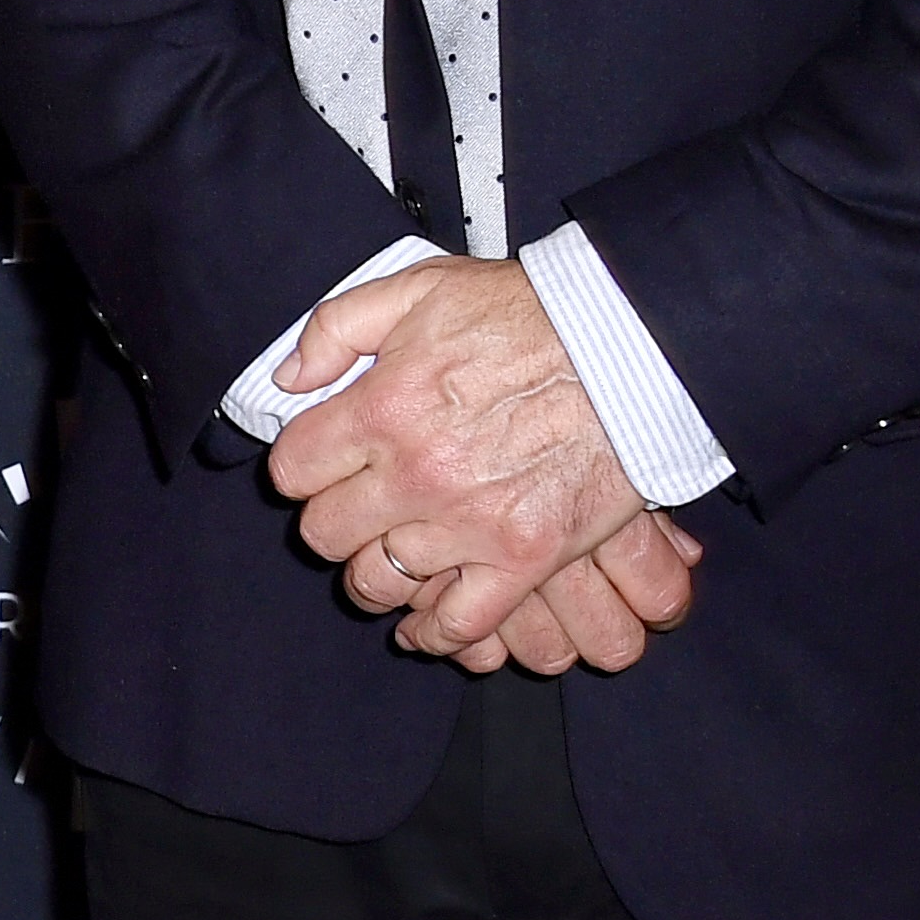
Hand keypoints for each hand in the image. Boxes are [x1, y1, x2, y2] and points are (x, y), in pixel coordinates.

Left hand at [272, 262, 696, 663]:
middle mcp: (416, 475)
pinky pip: (459, 622)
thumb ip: (337, 327)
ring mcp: (470, 524)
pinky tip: (424, 623)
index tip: (321, 464)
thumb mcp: (418, 288)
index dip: (301, 467)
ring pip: (378, 582)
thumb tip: (289, 380)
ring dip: (374, 573)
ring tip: (388, 556)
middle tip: (356, 508)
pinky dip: (436, 631)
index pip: (293, 469)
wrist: (630, 349)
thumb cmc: (526, 313)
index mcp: (381, 409)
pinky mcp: (525, 559)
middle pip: (325, 532)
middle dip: (333, 519)